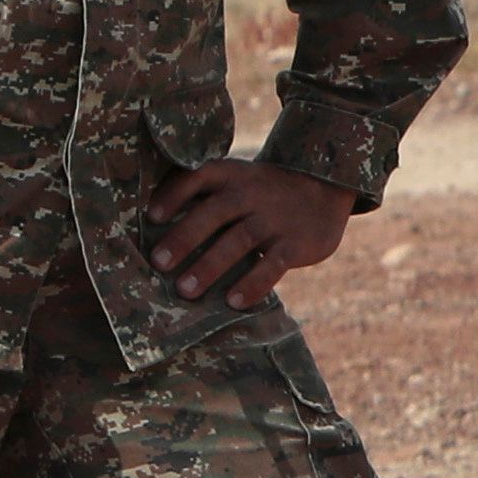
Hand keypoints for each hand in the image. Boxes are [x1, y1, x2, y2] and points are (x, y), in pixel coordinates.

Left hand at [151, 159, 357, 308]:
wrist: (325, 187)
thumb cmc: (263, 192)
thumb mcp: (238, 180)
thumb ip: (205, 197)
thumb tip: (152, 231)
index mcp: (232, 175)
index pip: (199, 177)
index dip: (174, 195)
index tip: (151, 216)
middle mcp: (252, 193)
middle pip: (215, 212)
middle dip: (185, 238)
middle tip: (158, 264)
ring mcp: (276, 218)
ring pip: (240, 240)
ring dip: (211, 266)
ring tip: (186, 290)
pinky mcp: (297, 243)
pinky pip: (273, 264)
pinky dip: (253, 283)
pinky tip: (234, 301)